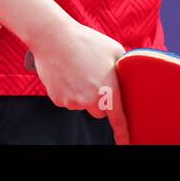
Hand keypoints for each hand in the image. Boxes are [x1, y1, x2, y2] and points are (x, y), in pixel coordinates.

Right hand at [26, 21, 129, 143]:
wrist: (53, 37)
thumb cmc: (85, 41)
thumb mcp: (114, 49)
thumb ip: (123, 67)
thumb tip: (126, 75)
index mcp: (108, 91)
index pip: (118, 120)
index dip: (123, 134)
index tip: (126, 143)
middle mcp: (90, 101)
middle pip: (98, 111)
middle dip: (98, 99)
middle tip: (94, 77)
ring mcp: (72, 101)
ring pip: (81, 104)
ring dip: (82, 92)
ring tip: (78, 68)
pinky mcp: (57, 99)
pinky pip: (67, 99)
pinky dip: (68, 89)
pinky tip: (66, 71)